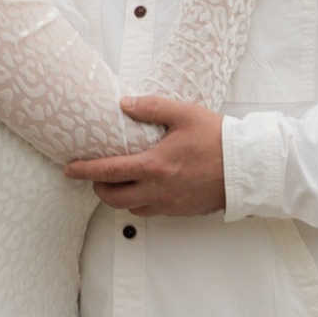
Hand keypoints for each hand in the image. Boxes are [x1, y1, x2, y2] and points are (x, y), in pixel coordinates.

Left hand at [65, 91, 228, 215]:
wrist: (248, 167)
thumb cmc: (218, 138)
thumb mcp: (184, 113)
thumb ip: (151, 108)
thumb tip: (125, 104)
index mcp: (155, 166)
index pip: (108, 172)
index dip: (84, 171)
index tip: (69, 169)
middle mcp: (158, 190)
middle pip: (113, 198)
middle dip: (98, 188)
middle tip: (95, 175)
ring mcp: (170, 205)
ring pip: (131, 208)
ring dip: (120, 197)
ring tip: (120, 180)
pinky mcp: (181, 211)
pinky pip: (151, 212)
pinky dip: (141, 202)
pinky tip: (146, 188)